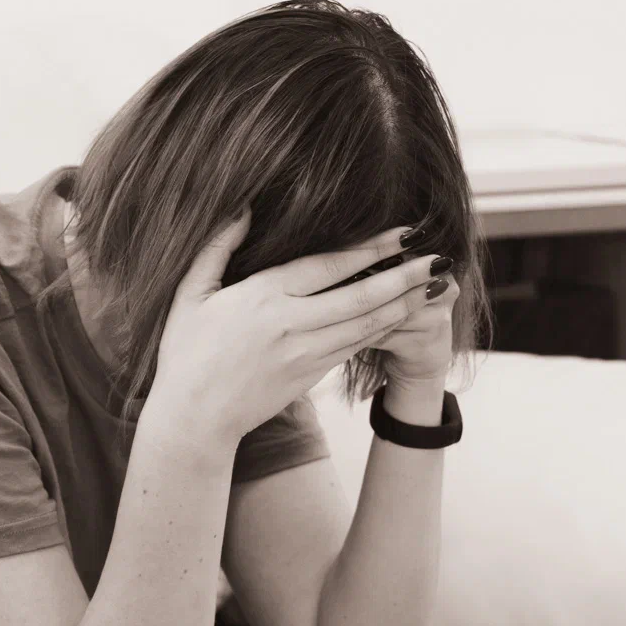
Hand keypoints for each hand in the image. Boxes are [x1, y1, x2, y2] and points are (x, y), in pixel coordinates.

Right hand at [149, 211, 452, 447]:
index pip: (327, 266)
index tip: (402, 233)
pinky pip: (356, 346)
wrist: (195, 419)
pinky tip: (406, 314)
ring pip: (367, 325)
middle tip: (439, 258)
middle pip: (360, 296)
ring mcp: (306, 354)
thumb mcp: (191, 293)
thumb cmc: (187, 352)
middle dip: (404, 276)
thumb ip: (218, 246)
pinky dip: (386, 329)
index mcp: (262, 297)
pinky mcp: (313, 375)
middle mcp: (291, 326)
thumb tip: (244, 206)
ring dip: (405, 303)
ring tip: (435, 284)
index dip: (370, 249)